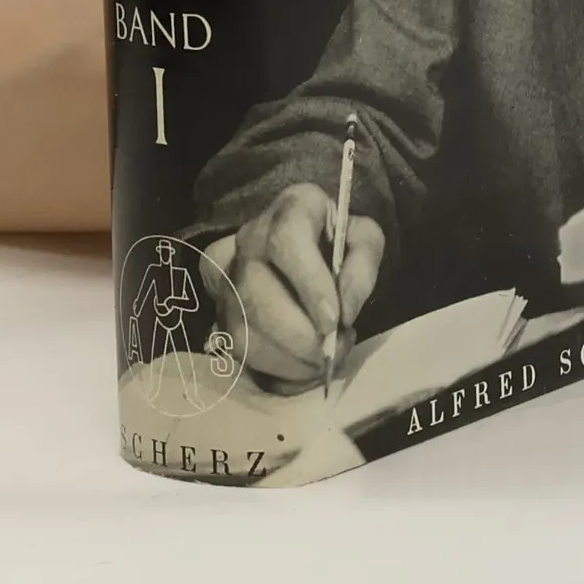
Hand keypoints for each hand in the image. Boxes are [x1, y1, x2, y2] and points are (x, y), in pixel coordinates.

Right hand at [206, 182, 385, 389]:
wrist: (298, 247)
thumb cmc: (334, 241)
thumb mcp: (362, 239)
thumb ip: (362, 267)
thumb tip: (344, 313)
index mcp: (289, 210)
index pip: (286, 241)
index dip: (309, 284)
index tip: (334, 320)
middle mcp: (249, 240)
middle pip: (257, 293)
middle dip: (299, 335)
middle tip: (333, 350)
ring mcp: (227, 279)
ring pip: (243, 330)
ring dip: (288, 360)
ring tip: (323, 361)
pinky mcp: (221, 315)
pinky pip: (241, 356)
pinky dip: (276, 373)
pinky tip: (303, 369)